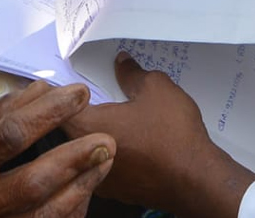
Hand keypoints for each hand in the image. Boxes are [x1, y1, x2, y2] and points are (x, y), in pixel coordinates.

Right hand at [0, 82, 114, 217]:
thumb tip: (40, 90)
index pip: (8, 135)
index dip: (48, 114)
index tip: (78, 95)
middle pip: (31, 183)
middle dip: (73, 160)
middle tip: (106, 141)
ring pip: (42, 216)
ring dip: (80, 189)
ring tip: (103, 162)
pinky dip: (68, 213)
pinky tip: (84, 192)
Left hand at [62, 54, 254, 217]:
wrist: (199, 181)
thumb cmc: (173, 135)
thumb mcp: (155, 89)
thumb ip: (131, 73)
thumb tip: (121, 63)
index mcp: (86, 127)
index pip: (55, 106)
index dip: (58, 90)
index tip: (65, 80)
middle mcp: (84, 157)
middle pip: (67, 128)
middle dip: (75, 111)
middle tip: (87, 94)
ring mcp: (100, 178)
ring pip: (85, 149)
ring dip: (93, 133)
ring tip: (111, 116)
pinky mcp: (118, 191)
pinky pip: (104, 166)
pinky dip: (110, 152)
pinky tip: (128, 141)